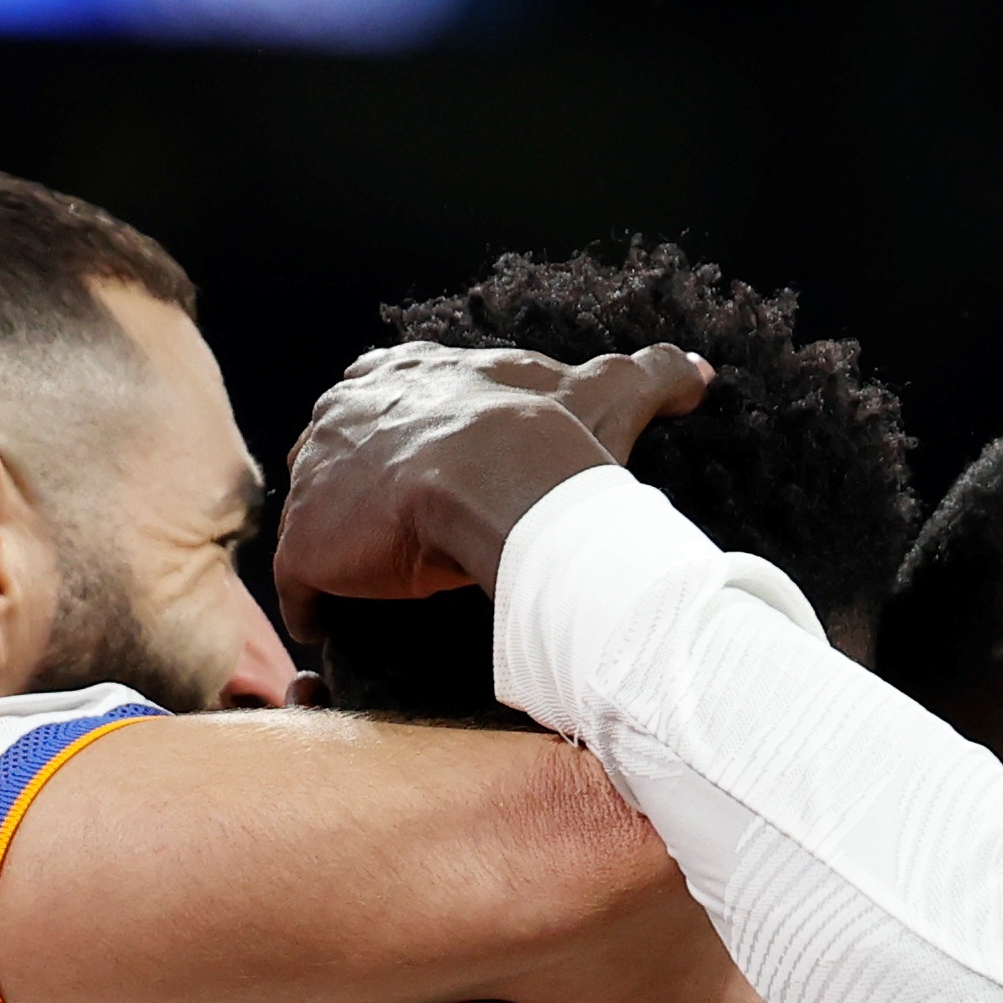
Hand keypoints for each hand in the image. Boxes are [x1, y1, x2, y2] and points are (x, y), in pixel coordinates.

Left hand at [273, 342, 712, 639]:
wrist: (501, 477)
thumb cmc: (549, 434)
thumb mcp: (606, 391)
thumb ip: (654, 376)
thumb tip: (702, 375)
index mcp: (404, 373)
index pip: (382, 397)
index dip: (403, 439)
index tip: (426, 476)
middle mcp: (344, 414)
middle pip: (336, 457)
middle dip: (356, 493)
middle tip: (397, 536)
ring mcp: (318, 480)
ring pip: (315, 519)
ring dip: (337, 552)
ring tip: (372, 590)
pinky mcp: (305, 546)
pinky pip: (300, 587)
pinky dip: (319, 607)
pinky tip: (344, 629)